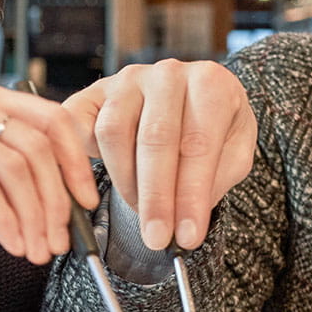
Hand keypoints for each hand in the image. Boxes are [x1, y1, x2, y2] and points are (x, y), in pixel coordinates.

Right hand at [0, 82, 98, 263]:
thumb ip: (10, 166)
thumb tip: (66, 199)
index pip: (52, 118)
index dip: (76, 162)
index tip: (87, 202)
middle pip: (38, 148)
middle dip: (57, 201)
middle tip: (62, 240)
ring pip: (15, 171)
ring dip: (35, 218)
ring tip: (37, 250)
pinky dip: (7, 224)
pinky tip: (12, 244)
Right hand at [61, 60, 255, 250]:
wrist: (188, 100)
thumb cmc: (213, 129)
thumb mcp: (232, 153)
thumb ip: (215, 180)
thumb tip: (185, 219)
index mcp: (210, 82)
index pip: (198, 143)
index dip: (191, 195)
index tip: (188, 236)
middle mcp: (168, 74)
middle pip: (154, 139)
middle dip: (155, 197)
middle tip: (156, 238)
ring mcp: (127, 79)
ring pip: (113, 133)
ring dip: (126, 182)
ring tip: (139, 210)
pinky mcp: (94, 92)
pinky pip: (79, 125)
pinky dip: (83, 157)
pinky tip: (101, 182)